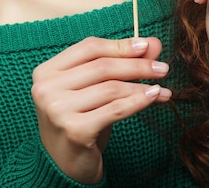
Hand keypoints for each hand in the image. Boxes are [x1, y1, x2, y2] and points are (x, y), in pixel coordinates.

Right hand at [31, 36, 170, 183]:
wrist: (64, 164)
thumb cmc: (80, 118)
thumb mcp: (96, 87)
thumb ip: (122, 62)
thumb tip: (153, 43)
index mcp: (47, 70)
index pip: (90, 47)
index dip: (120, 45)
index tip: (146, 45)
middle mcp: (46, 88)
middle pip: (102, 66)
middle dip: (137, 65)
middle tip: (162, 67)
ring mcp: (58, 110)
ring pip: (111, 88)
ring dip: (141, 86)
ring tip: (161, 87)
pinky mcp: (74, 130)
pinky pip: (115, 110)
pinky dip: (138, 102)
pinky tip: (154, 98)